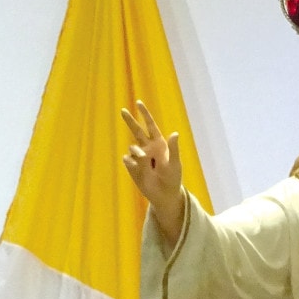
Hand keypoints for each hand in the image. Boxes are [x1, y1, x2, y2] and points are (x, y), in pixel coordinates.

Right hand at [121, 101, 183, 244]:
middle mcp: (148, 148)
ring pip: (132, 147)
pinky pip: (128, 160)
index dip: (145, 115)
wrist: (164, 195)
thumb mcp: (175, 164)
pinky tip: (139, 168)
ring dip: (137, 151)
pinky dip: (132, 162)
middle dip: (130, 120)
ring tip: (146, 160)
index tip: (138, 103)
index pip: (150, 126)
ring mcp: (139, 157)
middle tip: (123, 110)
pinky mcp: (132, 166)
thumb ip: (174, 149)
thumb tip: (175, 133)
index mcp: (159, 144)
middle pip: (136, 131)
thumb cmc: (173, 179)